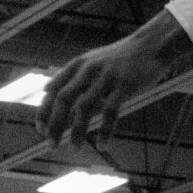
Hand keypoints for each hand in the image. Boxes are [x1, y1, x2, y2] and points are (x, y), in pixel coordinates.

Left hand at [38, 12, 192, 146]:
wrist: (151, 45)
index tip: (41, 129)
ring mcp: (106, 77)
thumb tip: (49, 92)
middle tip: (51, 143)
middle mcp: (89, 70)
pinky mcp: (124, 86)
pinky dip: (104, 131)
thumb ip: (73, 76)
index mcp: (78, 65)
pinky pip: (110, 112)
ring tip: (73, 148)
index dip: (44, 111)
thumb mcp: (93, 60)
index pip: (53, 89)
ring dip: (76, 131)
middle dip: (55, 124)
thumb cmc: (121, 57)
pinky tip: (102, 145)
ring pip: (84, 108)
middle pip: (63, 99)